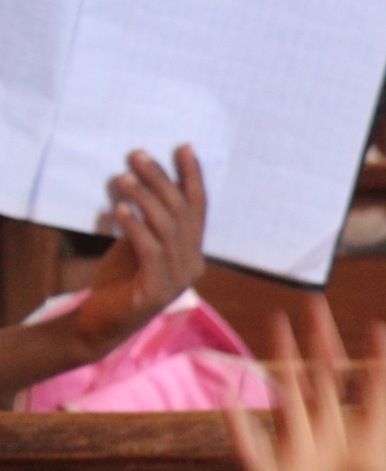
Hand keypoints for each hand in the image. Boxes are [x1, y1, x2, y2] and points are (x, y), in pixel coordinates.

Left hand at [72, 146, 206, 354]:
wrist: (101, 323)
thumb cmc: (120, 280)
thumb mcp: (138, 243)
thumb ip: (150, 220)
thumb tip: (145, 179)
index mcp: (193, 252)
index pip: (198, 208)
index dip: (192, 176)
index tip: (183, 147)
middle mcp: (193, 265)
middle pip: (182, 213)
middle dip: (161, 179)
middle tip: (137, 155)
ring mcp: (177, 280)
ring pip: (168, 229)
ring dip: (145, 198)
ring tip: (123, 177)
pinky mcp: (156, 291)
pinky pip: (151, 250)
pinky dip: (135, 227)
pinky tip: (119, 210)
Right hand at [227, 305, 385, 470]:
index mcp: (368, 449)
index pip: (373, 396)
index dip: (377, 364)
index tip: (378, 329)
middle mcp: (331, 444)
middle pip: (326, 383)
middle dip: (322, 344)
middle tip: (315, 303)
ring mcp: (300, 459)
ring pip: (289, 399)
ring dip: (282, 362)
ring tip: (275, 324)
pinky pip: (253, 450)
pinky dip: (240, 424)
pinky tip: (230, 394)